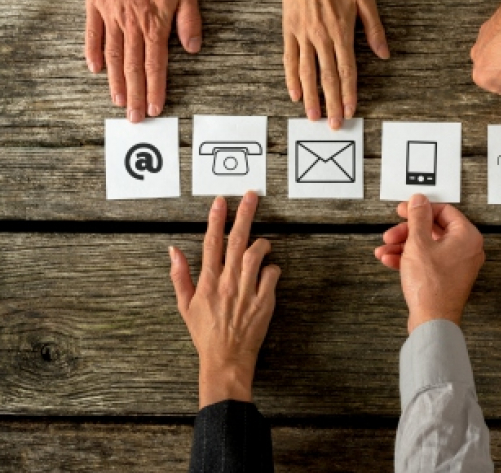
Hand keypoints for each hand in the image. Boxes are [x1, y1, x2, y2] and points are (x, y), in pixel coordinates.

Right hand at [86, 0, 201, 122]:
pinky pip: (92, 33)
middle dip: (134, 95)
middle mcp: (131, 24)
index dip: (155, 89)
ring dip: (116, 81)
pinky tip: (96, 69)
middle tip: (133, 117)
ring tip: (117, 101)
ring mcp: (111, 15)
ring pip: (113, 56)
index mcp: (154, 23)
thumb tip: (193, 48)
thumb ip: (190, 21)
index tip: (153, 108)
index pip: (155, 65)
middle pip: (133, 67)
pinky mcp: (96, 3)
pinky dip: (94, 52)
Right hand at [169, 192, 280, 408]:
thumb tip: (173, 250)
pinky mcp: (265, 300)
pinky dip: (272, 268)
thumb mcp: (185, 305)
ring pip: (257, 255)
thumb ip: (180, 275)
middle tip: (251, 196)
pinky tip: (268, 270)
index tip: (221, 200)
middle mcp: (227, 282)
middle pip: (237, 241)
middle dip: (244, 215)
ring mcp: (247, 291)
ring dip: (261, 243)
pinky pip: (272, 275)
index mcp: (208, 282)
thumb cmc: (205, 333)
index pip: (211, 242)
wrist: (226, 359)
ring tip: (262, 242)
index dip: (216, 219)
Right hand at [282, 0, 388, 129]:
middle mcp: (321, 37)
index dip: (348, 93)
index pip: (347, 70)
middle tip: (334, 124)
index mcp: (341, 32)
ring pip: (306, 73)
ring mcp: (303, 35)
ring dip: (311, 97)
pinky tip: (295, 93)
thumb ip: (374, 29)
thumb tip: (384, 54)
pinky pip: (289, 59)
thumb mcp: (365, 0)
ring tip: (313, 117)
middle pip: (327, 78)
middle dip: (331, 103)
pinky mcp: (289, 30)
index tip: (351, 110)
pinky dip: (291, 78)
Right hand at [375, 194, 484, 332]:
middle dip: (407, 231)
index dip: (420, 209)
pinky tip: (390, 260)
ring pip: (427, 245)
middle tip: (390, 233)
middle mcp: (466, 249)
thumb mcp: (418, 243)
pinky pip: (428, 260)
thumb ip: (418, 217)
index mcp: (467, 236)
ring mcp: (457, 264)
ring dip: (403, 245)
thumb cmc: (431, 285)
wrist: (432, 321)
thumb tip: (418, 199)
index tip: (403, 210)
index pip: (444, 211)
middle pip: (433, 229)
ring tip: (384, 249)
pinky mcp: (447, 277)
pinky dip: (409, 258)